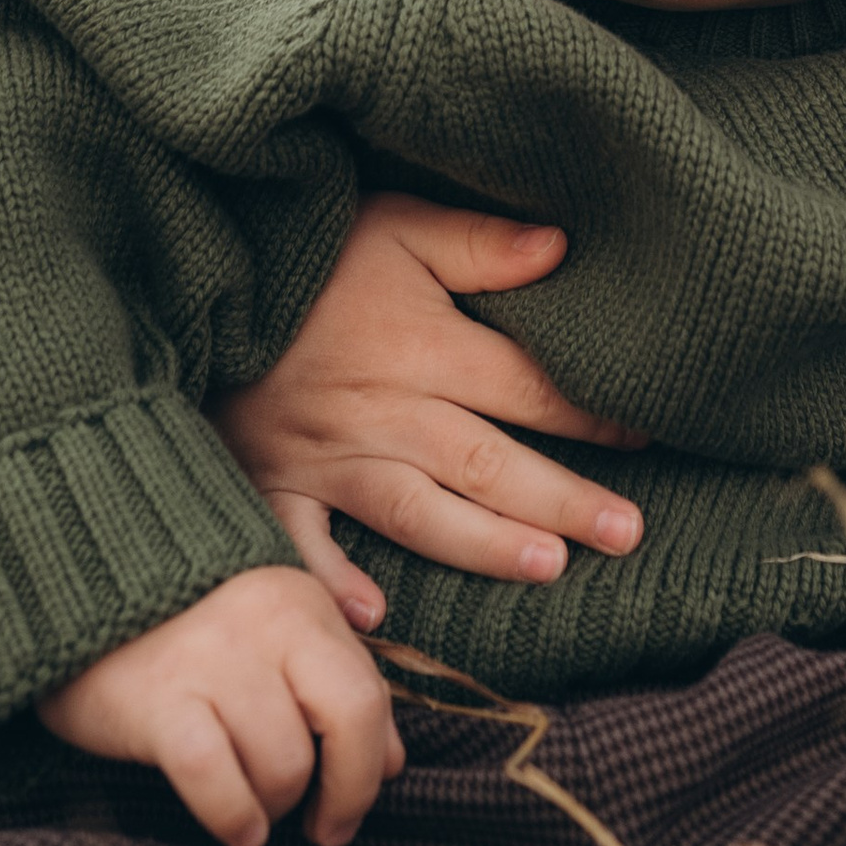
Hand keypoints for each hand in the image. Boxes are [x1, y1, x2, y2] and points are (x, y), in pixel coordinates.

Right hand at [37, 566, 401, 845]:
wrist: (75, 592)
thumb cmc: (186, 626)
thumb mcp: (272, 637)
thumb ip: (333, 685)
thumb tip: (393, 761)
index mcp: (300, 605)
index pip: (368, 695)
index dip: (372, 765)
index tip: (349, 806)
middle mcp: (265, 623)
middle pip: (347, 718)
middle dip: (347, 789)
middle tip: (322, 827)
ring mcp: (211, 661)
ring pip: (282, 760)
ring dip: (276, 805)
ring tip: (254, 808)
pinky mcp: (157, 702)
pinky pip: (215, 777)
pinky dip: (234, 815)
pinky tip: (235, 826)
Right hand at [213, 192, 644, 627]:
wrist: (198, 274)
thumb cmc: (307, 249)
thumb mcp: (394, 223)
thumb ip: (476, 241)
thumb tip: (560, 246)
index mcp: (419, 345)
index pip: (523, 386)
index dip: (590, 412)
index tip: (647, 433)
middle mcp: (382, 410)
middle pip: (486, 463)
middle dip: (561, 501)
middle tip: (628, 534)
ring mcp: (325, 455)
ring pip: (417, 513)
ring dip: (482, 546)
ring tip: (549, 570)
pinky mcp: (272, 482)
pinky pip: (301, 547)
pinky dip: (331, 585)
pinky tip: (375, 622)